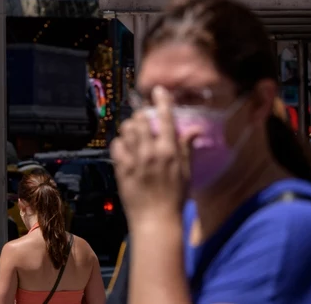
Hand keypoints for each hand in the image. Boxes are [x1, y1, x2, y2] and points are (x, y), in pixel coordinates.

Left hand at [110, 87, 196, 227]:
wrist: (156, 220)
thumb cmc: (175, 197)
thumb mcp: (186, 172)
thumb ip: (186, 148)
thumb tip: (194, 129)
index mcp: (169, 151)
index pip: (165, 118)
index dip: (162, 101)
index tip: (159, 90)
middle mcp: (150, 152)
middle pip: (140, 120)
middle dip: (141, 116)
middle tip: (143, 121)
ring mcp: (134, 160)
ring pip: (126, 130)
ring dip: (130, 128)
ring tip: (134, 134)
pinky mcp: (121, 169)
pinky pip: (116, 146)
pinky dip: (120, 143)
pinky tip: (126, 149)